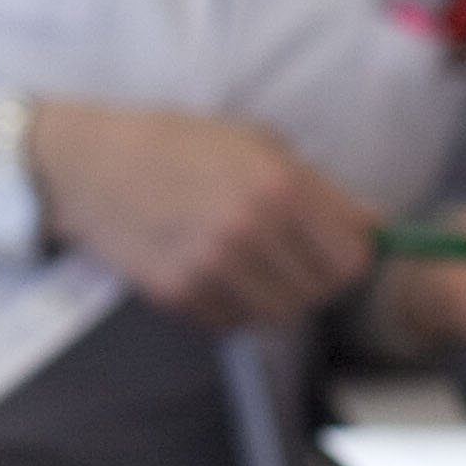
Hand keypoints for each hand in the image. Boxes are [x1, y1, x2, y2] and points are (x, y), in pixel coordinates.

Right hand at [27, 101, 376, 330]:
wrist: (92, 165)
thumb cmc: (177, 144)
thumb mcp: (256, 142)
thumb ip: (319, 187)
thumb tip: (374, 228)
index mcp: (278, 184)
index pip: (353, 255)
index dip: (352, 256)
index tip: (339, 251)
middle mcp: (250, 228)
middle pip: (321, 291)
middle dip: (315, 278)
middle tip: (292, 256)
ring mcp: (213, 266)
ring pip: (280, 314)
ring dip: (275, 296)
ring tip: (251, 263)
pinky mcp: (179, 294)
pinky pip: (233, 322)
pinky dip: (233, 307)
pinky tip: (213, 271)